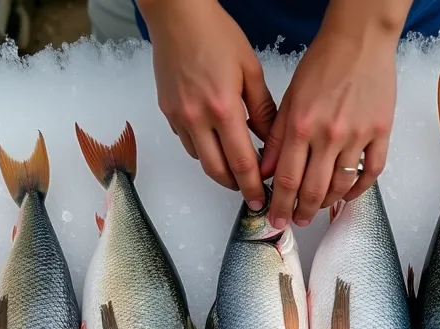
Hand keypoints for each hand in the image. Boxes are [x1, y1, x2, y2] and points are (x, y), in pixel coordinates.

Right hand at [140, 0, 276, 208]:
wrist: (178, 17)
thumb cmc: (216, 35)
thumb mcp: (250, 70)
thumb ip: (262, 109)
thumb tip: (271, 140)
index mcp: (223, 108)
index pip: (242, 162)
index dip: (253, 186)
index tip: (261, 199)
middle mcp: (197, 118)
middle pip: (217, 171)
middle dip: (236, 186)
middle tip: (251, 193)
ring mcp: (178, 117)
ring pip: (200, 159)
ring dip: (220, 169)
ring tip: (237, 168)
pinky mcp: (168, 111)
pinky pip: (187, 142)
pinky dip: (204, 149)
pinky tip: (217, 142)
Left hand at [259, 3, 406, 227]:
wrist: (360, 42)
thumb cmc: (323, 64)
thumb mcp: (290, 98)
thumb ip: (278, 138)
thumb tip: (267, 172)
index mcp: (302, 126)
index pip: (287, 179)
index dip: (280, 205)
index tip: (276, 220)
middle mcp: (329, 135)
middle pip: (313, 189)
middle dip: (302, 212)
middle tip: (296, 222)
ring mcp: (358, 135)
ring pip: (341, 185)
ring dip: (327, 203)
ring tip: (318, 209)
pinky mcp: (381, 132)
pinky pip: (371, 171)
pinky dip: (359, 189)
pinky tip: (348, 195)